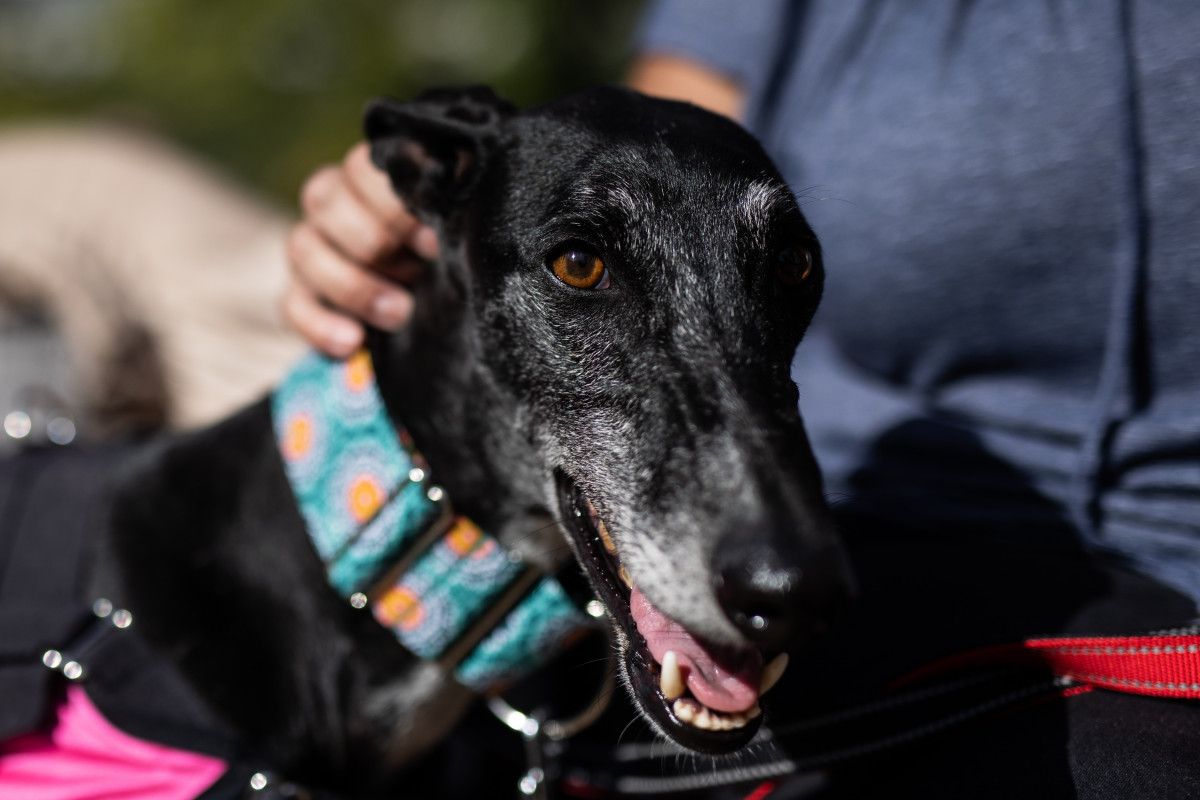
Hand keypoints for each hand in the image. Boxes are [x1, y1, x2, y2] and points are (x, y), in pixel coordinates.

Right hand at [284, 142, 438, 356]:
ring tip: (398, 314)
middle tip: (417, 274)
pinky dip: (320, 324)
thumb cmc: (446, 254)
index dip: (393, 202)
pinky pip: (292, 304)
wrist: (433, 305)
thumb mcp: (451, 232)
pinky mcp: (301, 294)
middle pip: (326, 202)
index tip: (432, 240)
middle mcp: (333, 204)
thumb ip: (445, 214)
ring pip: (303, 249)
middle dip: (374, 243)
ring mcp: (311, 248)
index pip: (362, 167)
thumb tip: (456, 212)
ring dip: (352, 285)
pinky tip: (352, 342)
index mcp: (372, 178)